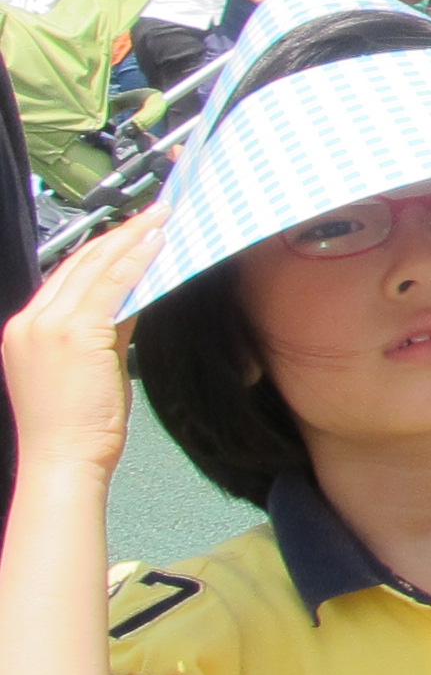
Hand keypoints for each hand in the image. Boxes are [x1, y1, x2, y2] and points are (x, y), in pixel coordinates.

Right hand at [2, 211, 167, 494]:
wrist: (62, 459)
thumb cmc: (75, 424)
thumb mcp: (85, 367)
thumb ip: (105, 329)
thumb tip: (134, 298)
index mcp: (25, 328)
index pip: (65, 274)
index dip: (101, 248)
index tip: (131, 231)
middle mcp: (30, 321)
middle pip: (78, 263)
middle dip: (119, 235)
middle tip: (153, 214)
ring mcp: (48, 326)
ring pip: (95, 267)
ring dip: (131, 239)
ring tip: (161, 220)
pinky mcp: (74, 334)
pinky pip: (110, 286)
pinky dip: (135, 261)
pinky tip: (157, 246)